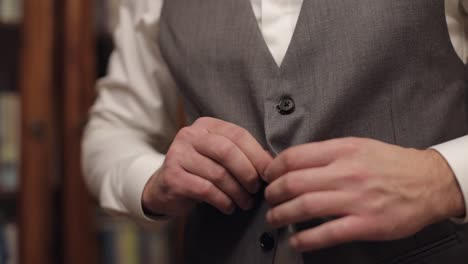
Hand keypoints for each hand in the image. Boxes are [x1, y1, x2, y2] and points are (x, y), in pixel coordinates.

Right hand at [142, 117, 271, 216]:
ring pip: (218, 174)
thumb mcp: (218, 156)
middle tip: (256, 189)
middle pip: (227, 152)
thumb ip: (241, 154)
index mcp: (206, 125)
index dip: (257, 154)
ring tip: (245, 202)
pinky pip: (206, 190)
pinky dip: (223, 201)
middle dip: (247, 173)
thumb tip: (270, 163)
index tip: (269, 172)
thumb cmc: (199, 171)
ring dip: (237, 192)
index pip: (238, 135)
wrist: (164, 187)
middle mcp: (190, 135)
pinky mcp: (173, 177)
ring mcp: (178, 155)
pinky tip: (229, 207)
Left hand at [263, 137, 464, 251]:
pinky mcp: (366, 224)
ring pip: (305, 206)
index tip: (269, 176)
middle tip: (269, 199)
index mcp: (342, 150)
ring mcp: (356, 199)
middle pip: (294, 182)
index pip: (295, 157)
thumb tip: (296, 163)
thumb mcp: (358, 146)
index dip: (274, 168)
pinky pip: (327, 233)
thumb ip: (328, 153)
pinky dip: (306, 238)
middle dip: (273, 193)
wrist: (429, 181)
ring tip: (274, 219)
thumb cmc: (392, 164)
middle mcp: (346, 172)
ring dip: (282, 215)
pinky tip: (296, 240)